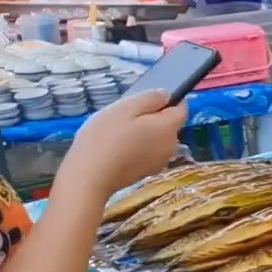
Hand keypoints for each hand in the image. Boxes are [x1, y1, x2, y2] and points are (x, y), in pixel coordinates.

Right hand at [60, 89, 187, 199]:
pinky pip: (148, 151)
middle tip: (124, 115)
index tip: (146, 98)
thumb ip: (150, 98)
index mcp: (169, 128)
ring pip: (156, 138)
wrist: (90, 177)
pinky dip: (138, 146)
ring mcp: (160, 161)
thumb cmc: (106, 138)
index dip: (167, 99)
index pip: (181, 108)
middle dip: (151, 116)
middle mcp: (171, 145)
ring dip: (143, 132)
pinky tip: (117, 147)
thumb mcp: (125, 108)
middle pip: (168, 123)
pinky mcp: (147, 171)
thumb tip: (166, 94)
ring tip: (117, 131)